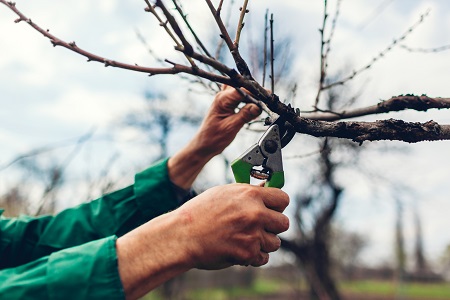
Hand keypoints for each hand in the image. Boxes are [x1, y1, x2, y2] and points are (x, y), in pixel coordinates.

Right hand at [116, 184, 288, 298]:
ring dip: (263, 242)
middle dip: (274, 226)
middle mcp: (254, 213)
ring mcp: (252, 234)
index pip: (283, 198)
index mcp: (250, 195)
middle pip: (284, 222)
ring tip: (246, 239)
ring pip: (275, 242)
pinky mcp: (247, 253)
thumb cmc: (199, 213)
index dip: (278, 205)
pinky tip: (241, 249)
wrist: (183, 235)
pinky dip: (254, 256)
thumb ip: (247, 193)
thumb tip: (264, 190)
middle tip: (260, 227)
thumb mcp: (224, 193)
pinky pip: (263, 257)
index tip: (274, 209)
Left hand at [168, 85, 260, 188]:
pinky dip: (248, 100)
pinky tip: (254, 108)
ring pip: (242, 90)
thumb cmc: (213, 138)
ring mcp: (224, 99)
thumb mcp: (232, 127)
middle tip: (267, 101)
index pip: (242, 90)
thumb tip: (258, 107)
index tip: (267, 97)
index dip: (256, 92)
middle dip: (256, 93)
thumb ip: (245, 115)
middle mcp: (222, 96)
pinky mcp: (227, 104)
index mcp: (222, 100)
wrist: (205, 145)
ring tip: (262, 103)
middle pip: (243, 87)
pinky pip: (240, 97)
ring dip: (252, 96)